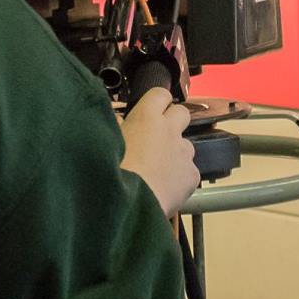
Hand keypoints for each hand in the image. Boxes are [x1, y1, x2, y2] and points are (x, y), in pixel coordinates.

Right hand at [119, 88, 197, 218]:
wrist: (127, 205)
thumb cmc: (109, 171)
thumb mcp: (106, 141)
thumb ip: (115, 127)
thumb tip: (119, 122)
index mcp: (146, 117)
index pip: (160, 94)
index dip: (157, 101)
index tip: (151, 109)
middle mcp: (169, 130)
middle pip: (182, 113)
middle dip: (173, 121)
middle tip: (158, 136)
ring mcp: (183, 152)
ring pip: (186, 145)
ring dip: (176, 153)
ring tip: (158, 169)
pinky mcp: (192, 175)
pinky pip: (189, 172)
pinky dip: (180, 178)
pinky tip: (165, 188)